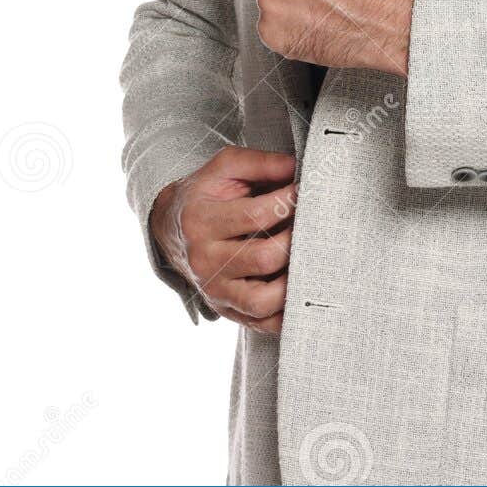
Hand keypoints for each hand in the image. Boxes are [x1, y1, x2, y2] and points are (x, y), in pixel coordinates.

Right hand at [149, 146, 296, 333]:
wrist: (171, 226)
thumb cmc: (206, 193)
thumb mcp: (226, 167)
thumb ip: (262, 163)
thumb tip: (298, 168)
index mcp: (202, 220)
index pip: (256, 215)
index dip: (289, 202)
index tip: (306, 191)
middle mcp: (205, 260)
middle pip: (264, 258)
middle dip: (296, 239)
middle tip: (314, 223)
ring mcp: (215, 289)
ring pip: (261, 300)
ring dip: (294, 280)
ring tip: (308, 257)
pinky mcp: (226, 309)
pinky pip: (261, 323)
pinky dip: (286, 314)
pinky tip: (302, 292)